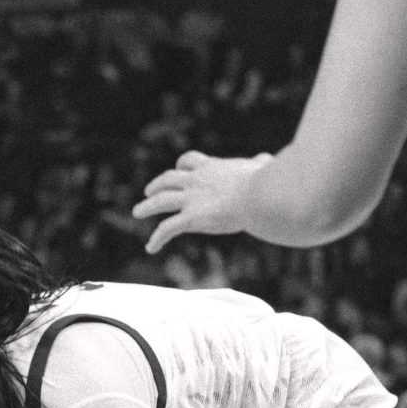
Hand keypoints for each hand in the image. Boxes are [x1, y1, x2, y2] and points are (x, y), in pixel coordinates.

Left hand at [133, 150, 271, 254]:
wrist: (260, 195)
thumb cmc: (265, 183)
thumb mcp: (261, 168)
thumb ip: (260, 164)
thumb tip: (268, 159)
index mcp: (212, 168)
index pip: (190, 161)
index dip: (181, 166)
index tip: (177, 169)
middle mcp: (196, 181)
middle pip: (168, 178)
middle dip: (157, 184)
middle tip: (148, 192)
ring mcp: (191, 199)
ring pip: (161, 201)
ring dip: (147, 206)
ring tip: (138, 212)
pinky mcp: (192, 218)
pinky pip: (167, 228)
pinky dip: (157, 238)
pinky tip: (151, 248)